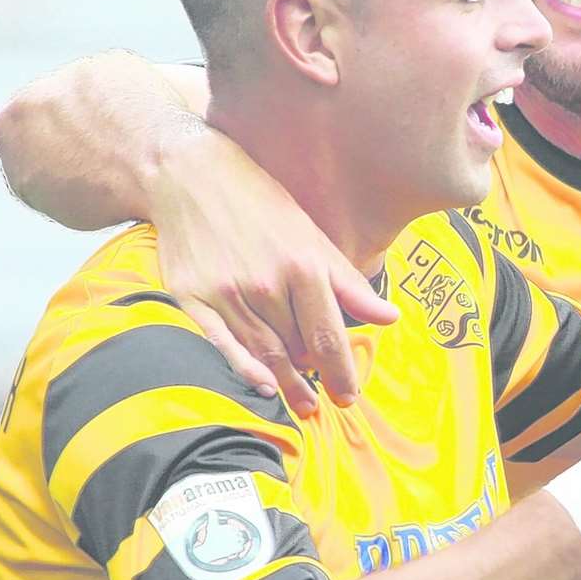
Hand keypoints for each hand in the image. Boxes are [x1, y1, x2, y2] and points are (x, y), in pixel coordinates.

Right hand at [149, 124, 398, 413]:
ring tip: (300, 403)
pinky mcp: (193, 298)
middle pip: (296, 349)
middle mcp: (266, 283)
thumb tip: (390, 319)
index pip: (328, 337)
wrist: (190, 177)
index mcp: (302, 266)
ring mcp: (227, 292)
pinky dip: (244, 370)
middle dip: (313, 377)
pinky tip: (263, 386)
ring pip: (263, 352)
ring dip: (285, 381)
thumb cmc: (259, 204)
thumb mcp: (311, 236)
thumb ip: (349, 284)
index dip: (341, 373)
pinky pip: (221, 345)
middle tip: (324, 402)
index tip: (349, 396)